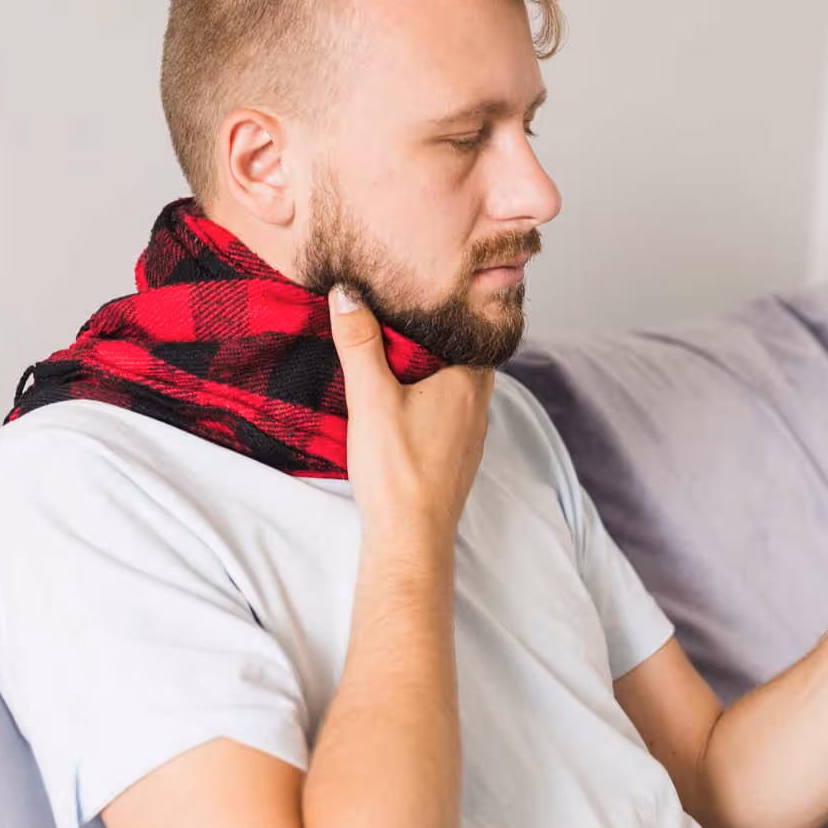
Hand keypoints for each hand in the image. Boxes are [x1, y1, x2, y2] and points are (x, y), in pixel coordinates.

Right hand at [327, 283, 494, 542]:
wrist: (411, 537)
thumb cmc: (397, 470)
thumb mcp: (371, 398)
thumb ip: (360, 343)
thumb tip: (347, 293)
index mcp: (468, 379)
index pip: (466, 327)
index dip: (444, 307)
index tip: (417, 290)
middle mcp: (480, 403)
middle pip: (461, 354)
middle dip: (435, 338)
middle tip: (401, 316)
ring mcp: (473, 432)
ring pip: (457, 385)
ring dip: (433, 370)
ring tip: (399, 353)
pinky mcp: (459, 455)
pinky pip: (450, 412)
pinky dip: (432, 398)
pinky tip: (407, 401)